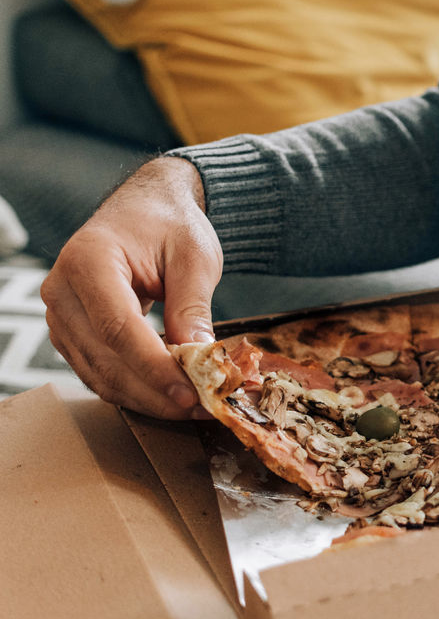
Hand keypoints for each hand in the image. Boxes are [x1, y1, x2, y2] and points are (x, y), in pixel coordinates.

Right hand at [42, 157, 221, 418]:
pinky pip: (98, 372)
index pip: (117, 327)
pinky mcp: (70, 333)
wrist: (146, 209)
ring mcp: (59, 315)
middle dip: (153, 391)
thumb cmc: (170, 225)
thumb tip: (198, 359)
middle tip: (199, 409)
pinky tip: (168, 396)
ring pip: (98, 374)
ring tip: (190, 407)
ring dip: (145, 398)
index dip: (153, 367)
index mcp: (88, 260)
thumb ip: (192, 306)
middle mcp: (61, 290)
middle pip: (104, 358)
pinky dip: (133, 389)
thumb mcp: (194, 256)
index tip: (189, 393)